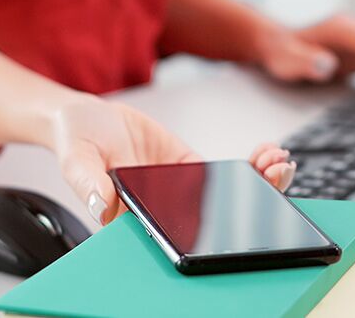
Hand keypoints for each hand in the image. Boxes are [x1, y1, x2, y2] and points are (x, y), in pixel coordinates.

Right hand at [48, 97, 294, 224]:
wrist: (85, 117)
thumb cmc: (75, 140)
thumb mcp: (76, 158)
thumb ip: (86, 180)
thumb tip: (98, 204)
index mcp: (135, 220)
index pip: (181, 236)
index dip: (216, 232)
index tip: (243, 213)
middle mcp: (163, 212)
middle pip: (216, 220)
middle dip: (253, 200)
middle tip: (276, 178)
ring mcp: (180, 192)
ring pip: (228, 197)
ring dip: (258, 182)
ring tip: (279, 162)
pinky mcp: (190, 170)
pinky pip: (225, 174)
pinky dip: (248, 166)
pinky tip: (265, 153)